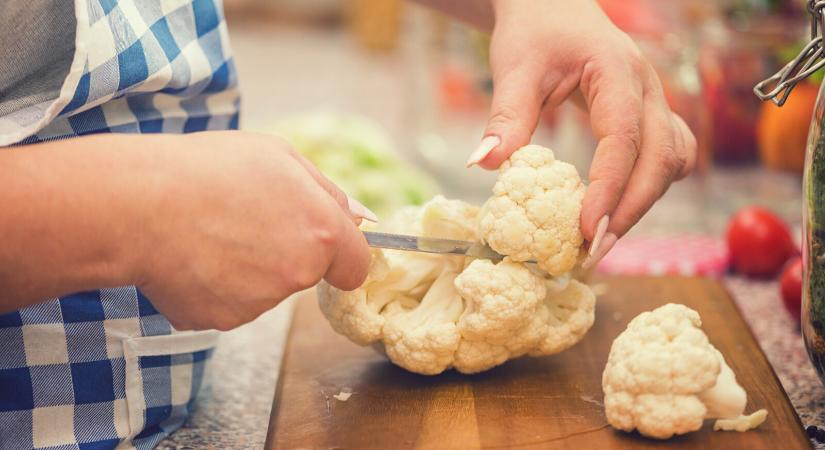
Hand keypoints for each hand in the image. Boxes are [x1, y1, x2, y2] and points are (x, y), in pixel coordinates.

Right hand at [133, 131, 372, 330]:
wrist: (138, 204)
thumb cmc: (208, 169)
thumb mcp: (280, 157)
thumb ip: (329, 193)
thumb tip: (364, 219)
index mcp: (321, 232)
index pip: (356, 265)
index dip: (341, 254)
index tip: (323, 245)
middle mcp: (297, 274)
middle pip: (307, 273)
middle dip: (287, 251)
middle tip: (244, 218)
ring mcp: (259, 303)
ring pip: (267, 288)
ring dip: (249, 267)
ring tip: (209, 232)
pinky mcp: (222, 320)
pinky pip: (230, 303)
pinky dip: (216, 285)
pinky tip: (192, 256)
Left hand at [466, 0, 696, 263]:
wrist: (554, 5)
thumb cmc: (535, 30)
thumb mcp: (514, 67)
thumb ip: (506, 116)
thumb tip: (485, 165)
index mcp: (617, 71)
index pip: (623, 139)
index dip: (609, 189)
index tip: (588, 230)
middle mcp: (647, 88)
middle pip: (659, 159)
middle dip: (630, 210)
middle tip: (593, 252)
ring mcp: (655, 101)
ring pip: (672, 161)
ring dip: (644, 202)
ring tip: (603, 238)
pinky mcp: (650, 114)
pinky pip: (671, 155)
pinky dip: (652, 185)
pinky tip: (621, 207)